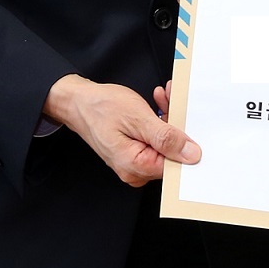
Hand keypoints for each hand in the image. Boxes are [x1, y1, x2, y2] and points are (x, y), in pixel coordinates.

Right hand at [45, 74, 199, 186]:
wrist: (77, 101)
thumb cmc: (100, 107)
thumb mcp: (138, 118)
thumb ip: (166, 138)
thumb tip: (191, 154)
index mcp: (136, 166)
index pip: (175, 165)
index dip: (186, 143)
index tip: (189, 121)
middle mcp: (134, 170)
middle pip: (170, 154)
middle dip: (176, 125)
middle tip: (173, 99)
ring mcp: (133, 162)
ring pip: (163, 144)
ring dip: (167, 119)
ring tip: (163, 96)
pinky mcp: (133, 153)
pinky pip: (153, 141)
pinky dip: (157, 122)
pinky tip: (156, 104)